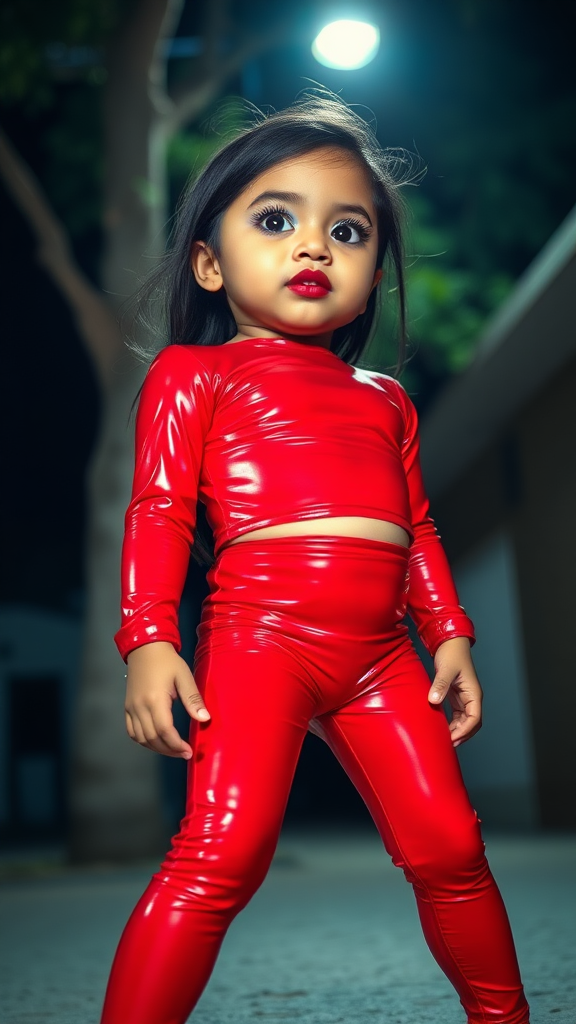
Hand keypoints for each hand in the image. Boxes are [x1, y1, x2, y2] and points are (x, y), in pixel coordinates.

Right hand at [125, 641, 209, 758]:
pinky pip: (132, 732)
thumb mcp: (184, 676)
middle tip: (184, 753)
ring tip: (173, 750)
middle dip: (169, 750)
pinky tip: (156, 741)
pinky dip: (143, 741)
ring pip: (141, 738)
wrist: (145, 648)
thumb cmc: (167, 661)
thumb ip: (193, 699)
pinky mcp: (127, 707)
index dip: (176, 745)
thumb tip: (204, 718)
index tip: (189, 751)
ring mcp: (131, 708)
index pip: (165, 730)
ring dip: (157, 748)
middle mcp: (139, 706)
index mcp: (155, 699)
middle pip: (152, 738)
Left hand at [428, 636, 481, 746]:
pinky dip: (452, 723)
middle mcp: (471, 697)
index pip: (474, 718)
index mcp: (473, 693)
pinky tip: (442, 728)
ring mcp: (464, 697)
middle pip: (472, 723)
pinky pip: (457, 714)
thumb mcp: (446, 669)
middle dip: (462, 734)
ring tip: (445, 739)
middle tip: (448, 744)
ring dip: (457, 730)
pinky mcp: (456, 695)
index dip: (465, 731)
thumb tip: (434, 701)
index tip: (452, 738)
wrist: (450, 642)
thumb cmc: (452, 653)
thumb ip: (441, 685)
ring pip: (464, 720)